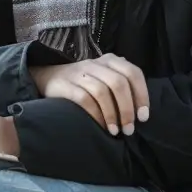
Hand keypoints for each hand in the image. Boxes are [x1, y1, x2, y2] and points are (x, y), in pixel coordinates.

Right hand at [32, 52, 149, 135]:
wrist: (47, 78)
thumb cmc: (83, 84)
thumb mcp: (104, 78)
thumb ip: (121, 85)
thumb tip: (141, 109)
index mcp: (110, 61)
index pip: (133, 73)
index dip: (141, 95)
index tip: (143, 117)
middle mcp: (96, 64)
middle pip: (118, 83)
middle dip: (127, 109)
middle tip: (129, 129)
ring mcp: (79, 73)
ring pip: (102, 91)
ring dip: (112, 114)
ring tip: (115, 131)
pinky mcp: (65, 85)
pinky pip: (84, 99)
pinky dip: (95, 115)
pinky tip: (100, 126)